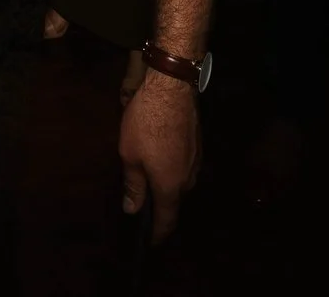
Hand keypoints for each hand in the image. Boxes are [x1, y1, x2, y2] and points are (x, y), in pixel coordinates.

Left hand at [118, 72, 199, 243]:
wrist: (172, 87)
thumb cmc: (146, 123)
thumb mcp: (130, 155)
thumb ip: (133, 185)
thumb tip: (132, 209)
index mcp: (171, 186)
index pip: (167, 219)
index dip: (158, 233)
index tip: (152, 242)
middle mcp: (189, 178)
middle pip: (174, 200)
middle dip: (160, 204)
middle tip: (143, 204)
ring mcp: (197, 160)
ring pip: (180, 180)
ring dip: (166, 182)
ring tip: (148, 178)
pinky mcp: (198, 144)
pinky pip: (184, 165)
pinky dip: (172, 167)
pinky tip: (159, 155)